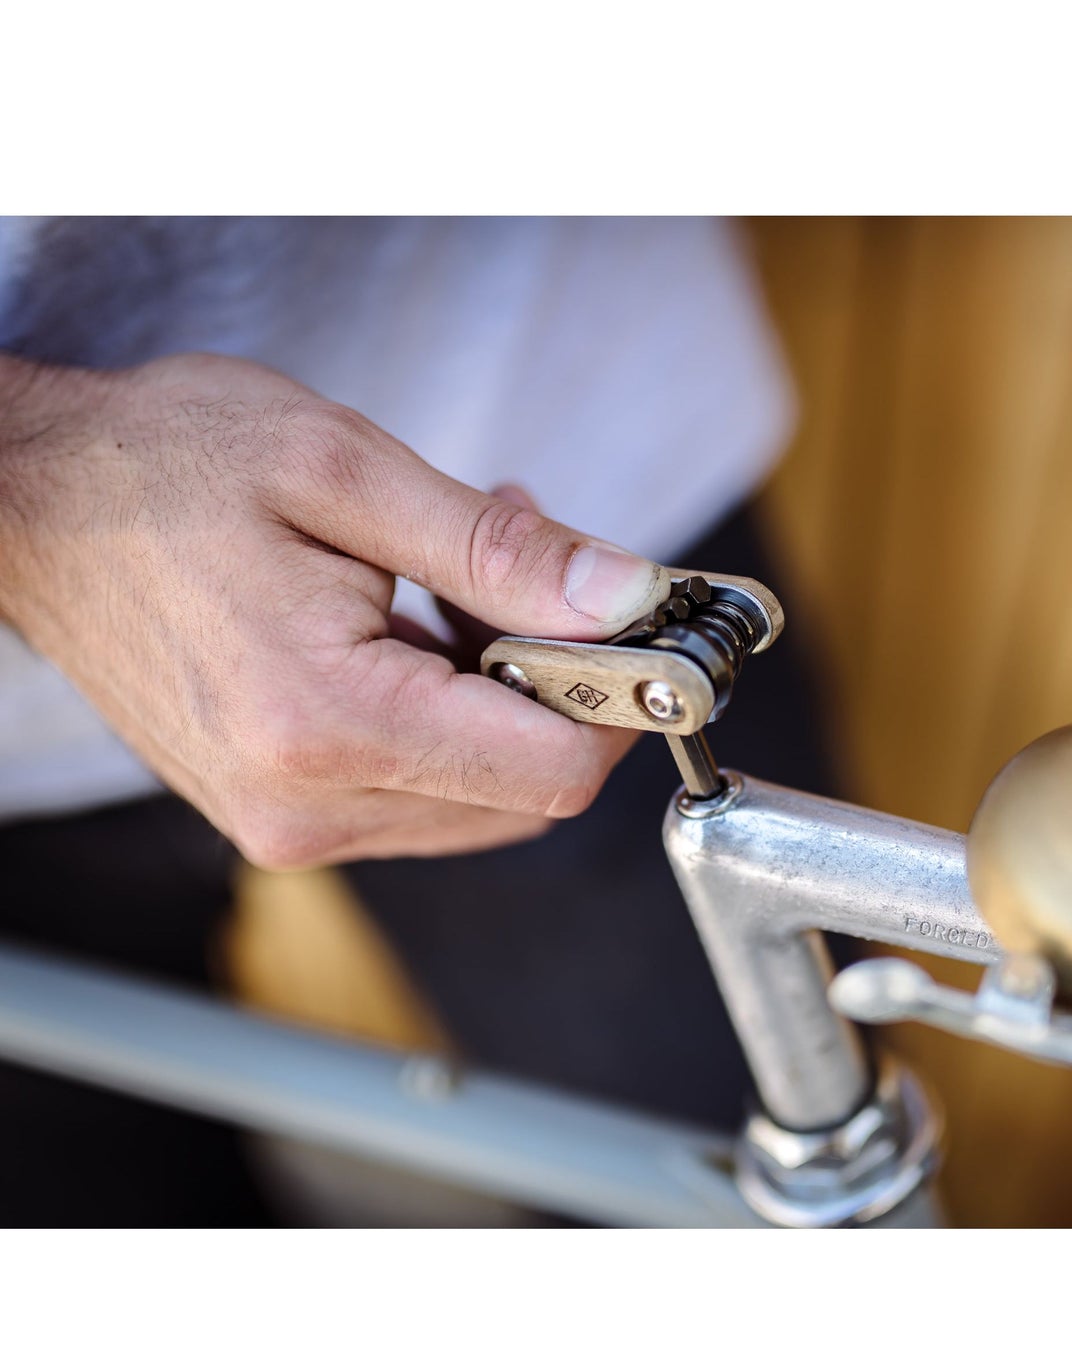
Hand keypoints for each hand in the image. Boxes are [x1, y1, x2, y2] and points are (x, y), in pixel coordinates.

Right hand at [0, 352, 673, 863]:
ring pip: (485, 795)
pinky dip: (458, 715)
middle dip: (567, 686)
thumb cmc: (159, 468)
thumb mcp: (341, 469)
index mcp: (328, 726)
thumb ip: (498, 550)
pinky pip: (426, 789)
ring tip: (467, 578)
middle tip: (539, 571)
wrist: (26, 505)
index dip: (623, 704)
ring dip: (511, 696)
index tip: (639, 629)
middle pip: (528, 793)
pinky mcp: (283, 811)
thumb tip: (623, 597)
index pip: (550, 770)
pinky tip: (430, 625)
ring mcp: (290, 822)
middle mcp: (308, 806)